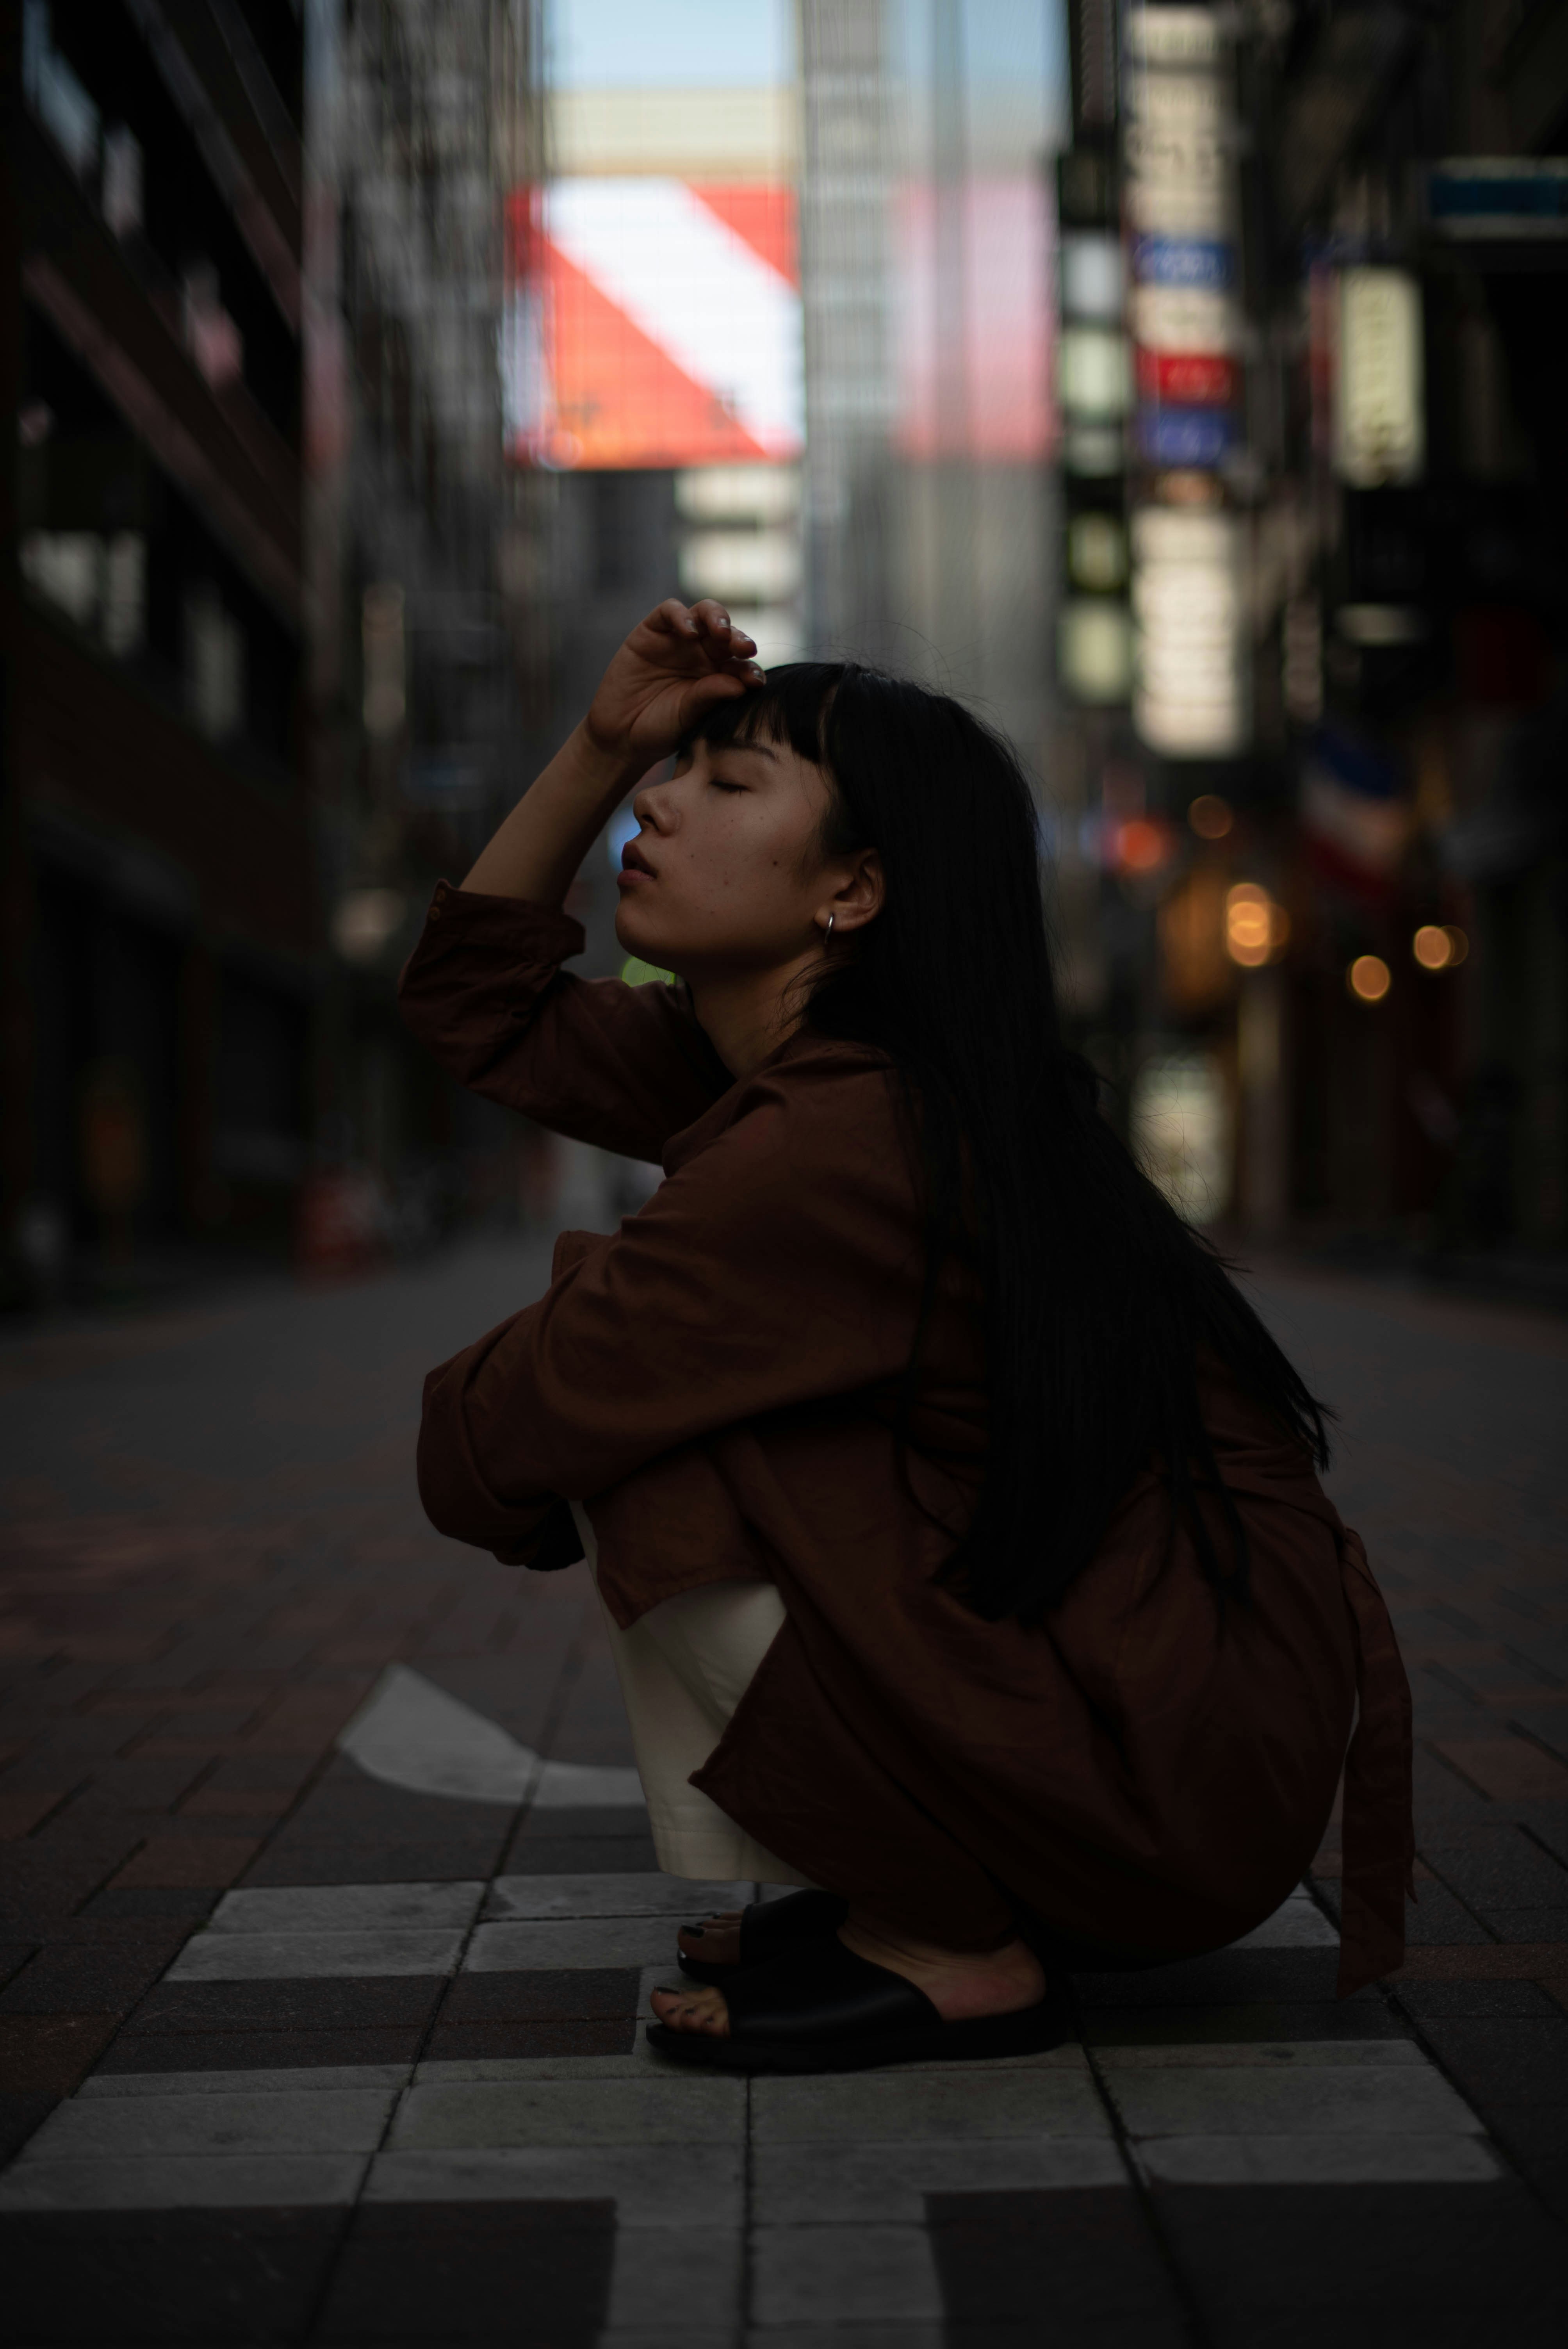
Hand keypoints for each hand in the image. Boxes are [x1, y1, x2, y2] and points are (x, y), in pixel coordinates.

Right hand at [583, 599, 763, 765]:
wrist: (621, 734)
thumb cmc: (660, 728)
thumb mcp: (687, 716)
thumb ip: (710, 696)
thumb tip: (741, 684)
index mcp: (719, 675)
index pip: (742, 665)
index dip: (750, 670)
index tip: (754, 682)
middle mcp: (703, 654)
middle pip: (728, 634)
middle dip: (739, 639)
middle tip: (745, 649)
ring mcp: (678, 639)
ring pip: (704, 614)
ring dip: (717, 618)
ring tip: (721, 632)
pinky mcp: (652, 630)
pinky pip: (670, 611)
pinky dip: (681, 616)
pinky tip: (689, 632)